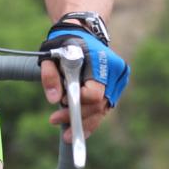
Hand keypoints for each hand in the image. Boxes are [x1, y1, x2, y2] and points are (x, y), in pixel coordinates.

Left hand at [38, 24, 129, 140]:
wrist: (82, 32)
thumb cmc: (65, 43)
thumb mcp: (52, 55)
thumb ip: (50, 76)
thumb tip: (53, 100)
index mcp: (103, 62)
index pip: (94, 93)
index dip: (77, 105)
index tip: (58, 108)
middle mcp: (116, 73)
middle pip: (99, 105)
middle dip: (77, 118)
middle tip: (54, 122)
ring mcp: (118, 82)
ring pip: (103, 110)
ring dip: (85, 124)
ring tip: (68, 136)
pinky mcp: (115, 89)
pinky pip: (103, 109)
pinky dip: (91, 120)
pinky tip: (79, 132)